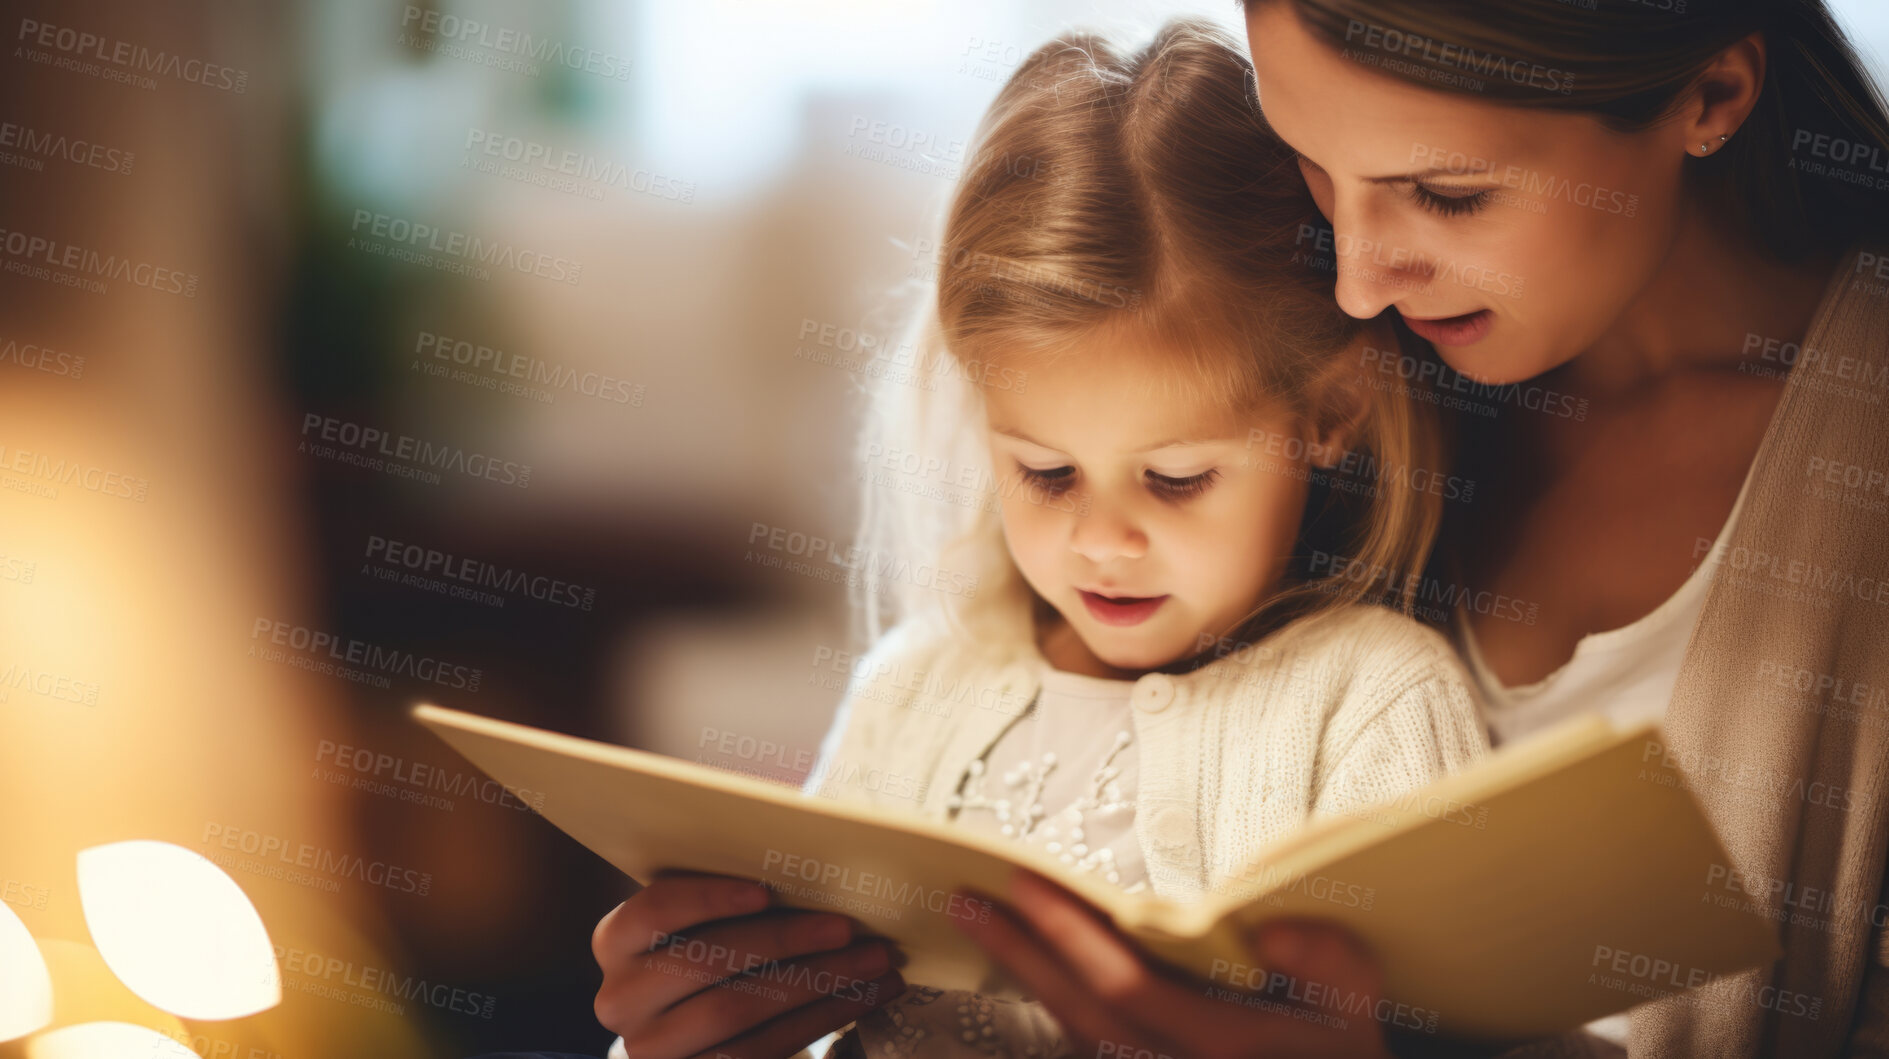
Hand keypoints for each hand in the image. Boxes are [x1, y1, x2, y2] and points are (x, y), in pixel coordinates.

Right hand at [592, 870, 904, 1058]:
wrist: (689, 1033)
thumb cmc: (708, 951)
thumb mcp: (702, 921)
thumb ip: (734, 895)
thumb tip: (810, 858)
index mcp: (616, 940)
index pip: (656, 908)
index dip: (710, 897)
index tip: (766, 890)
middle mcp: (621, 998)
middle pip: (708, 962)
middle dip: (786, 941)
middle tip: (848, 926)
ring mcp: (652, 1048)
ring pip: (741, 1012)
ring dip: (819, 984)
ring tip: (874, 962)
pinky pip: (763, 1049)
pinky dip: (821, 1018)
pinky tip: (863, 996)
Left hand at [952, 869, 1397, 1058]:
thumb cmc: (1346, 1043)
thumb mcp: (1360, 997)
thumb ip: (1327, 958)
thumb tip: (1271, 926)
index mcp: (1224, 1046)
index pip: (1126, 986)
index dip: (1069, 933)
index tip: (1025, 878)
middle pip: (1078, 1013)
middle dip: (1018, 952)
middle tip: (965, 899)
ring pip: (1074, 1035)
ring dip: (1025, 976)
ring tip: (980, 919)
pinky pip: (1086, 1047)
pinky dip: (1052, 1003)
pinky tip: (1025, 963)